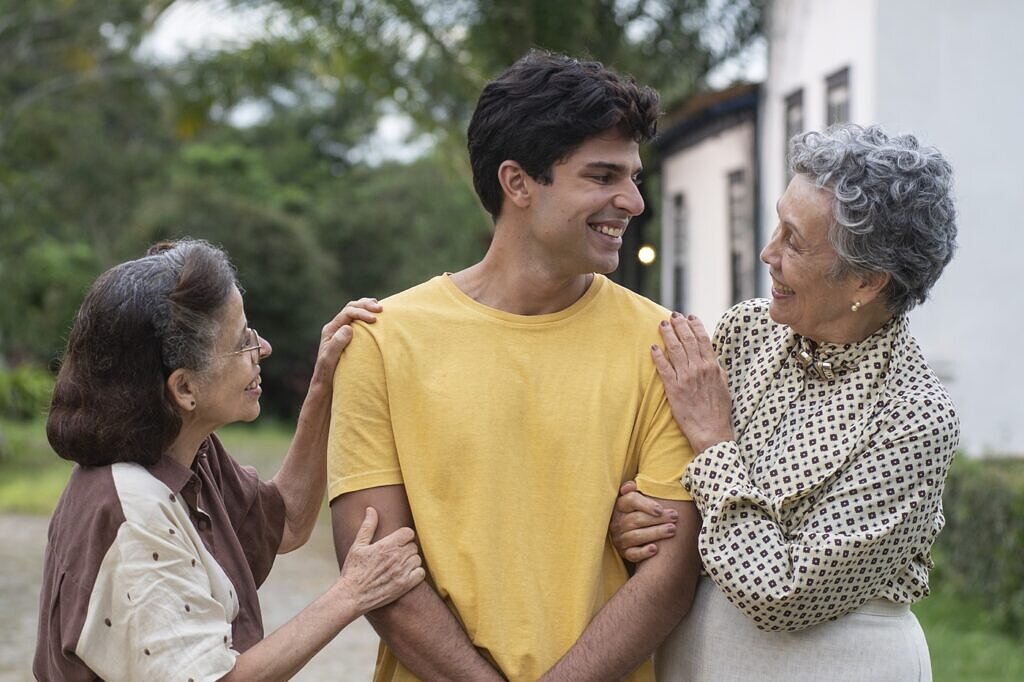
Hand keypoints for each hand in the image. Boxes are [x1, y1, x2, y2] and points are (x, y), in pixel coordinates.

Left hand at [310, 298, 382, 387]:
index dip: (361, 312)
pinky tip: (377, 318)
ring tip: (380, 307)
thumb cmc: (328, 373)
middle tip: (380, 308)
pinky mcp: (349, 336)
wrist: (326, 384)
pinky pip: (358, 321)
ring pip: (355, 311)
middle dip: (366, 305)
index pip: (347, 313)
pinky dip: (368, 315)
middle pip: (351, 308)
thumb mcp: (330, 359)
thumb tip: (348, 327)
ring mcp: (342, 331)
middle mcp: (336, 327)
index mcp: (330, 329)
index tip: (374, 319)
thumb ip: (337, 343)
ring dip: (367, 307)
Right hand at [338, 507, 424, 613]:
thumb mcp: (357, 546)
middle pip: (413, 545)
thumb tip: (371, 509)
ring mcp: (402, 572)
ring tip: (400, 565)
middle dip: (406, 548)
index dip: (404, 536)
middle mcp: (396, 558)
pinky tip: (406, 574)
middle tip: (396, 554)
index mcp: (386, 546)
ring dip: (411, 560)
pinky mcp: (404, 585)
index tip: (398, 541)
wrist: (351, 596)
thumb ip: (368, 526)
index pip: (408, 532)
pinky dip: (416, 573)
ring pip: (417, 559)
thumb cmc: (353, 570)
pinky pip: (420, 573)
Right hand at [609, 481, 678, 562]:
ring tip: (672, 530)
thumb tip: (632, 485)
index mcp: (620, 506)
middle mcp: (617, 522)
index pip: (630, 501)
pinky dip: (643, 552)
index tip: (660, 509)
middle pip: (636, 519)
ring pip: (636, 536)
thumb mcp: (634, 498)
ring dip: (655, 533)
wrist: (627, 532)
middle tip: (675, 516)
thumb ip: (634, 490)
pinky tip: (655, 549)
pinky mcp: (625, 552)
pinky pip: (632, 554)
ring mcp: (620, 538)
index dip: (645, 505)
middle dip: (657, 519)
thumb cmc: (637, 511)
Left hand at [652, 313, 734, 452]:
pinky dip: (658, 356)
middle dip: (679, 325)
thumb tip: (712, 357)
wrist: (711, 431)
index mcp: (712, 366)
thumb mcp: (724, 385)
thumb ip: (717, 369)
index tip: (689, 316)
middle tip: (673, 315)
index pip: (703, 339)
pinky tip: (653, 347)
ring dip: (668, 334)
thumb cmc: (718, 411)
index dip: (695, 325)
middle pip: (687, 340)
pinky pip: (664, 368)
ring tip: (662, 324)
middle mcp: (699, 369)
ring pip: (675, 350)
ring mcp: (686, 378)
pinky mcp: (674, 389)